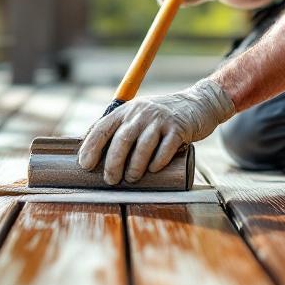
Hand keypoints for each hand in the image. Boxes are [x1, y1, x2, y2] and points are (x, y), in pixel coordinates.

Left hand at [77, 79, 234, 184]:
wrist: (198, 103)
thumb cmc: (163, 117)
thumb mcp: (139, 115)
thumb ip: (122, 129)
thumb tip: (97, 156)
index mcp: (127, 110)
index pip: (103, 127)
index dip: (91, 147)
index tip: (85, 165)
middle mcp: (142, 112)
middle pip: (122, 139)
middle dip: (113, 163)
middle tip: (111, 180)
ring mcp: (161, 120)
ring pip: (142, 146)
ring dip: (134, 167)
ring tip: (132, 178)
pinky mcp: (179, 129)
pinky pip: (165, 149)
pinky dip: (157, 162)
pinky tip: (153, 170)